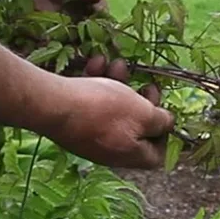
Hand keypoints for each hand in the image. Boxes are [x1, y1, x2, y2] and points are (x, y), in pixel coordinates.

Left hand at [18, 0, 151, 90]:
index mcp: (97, 16)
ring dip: (64, 71)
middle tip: (84, 75)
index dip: (109, 54)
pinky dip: (39, 62)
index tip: (108, 64)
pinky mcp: (41, 35)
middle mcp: (81, 30)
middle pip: (88, 55)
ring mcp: (61, 35)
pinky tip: (34, 71)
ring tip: (60, 80)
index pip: (107, 39)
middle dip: (88, 69)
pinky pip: (41, 53)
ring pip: (65, 59)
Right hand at [46, 76, 174, 168]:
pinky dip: (95, 83)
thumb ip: (160, 121)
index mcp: (130, 153)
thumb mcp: (142, 113)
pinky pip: (91, 102)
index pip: (155, 154)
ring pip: (112, 109)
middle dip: (140, 100)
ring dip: (118, 84)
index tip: (163, 110)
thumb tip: (168, 124)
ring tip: (116, 65)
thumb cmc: (102, 109)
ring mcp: (89, 135)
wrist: (51, 104)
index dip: (164, 132)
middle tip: (145, 84)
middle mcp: (110, 149)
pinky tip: (94, 64)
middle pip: (134, 127)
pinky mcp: (73, 120)